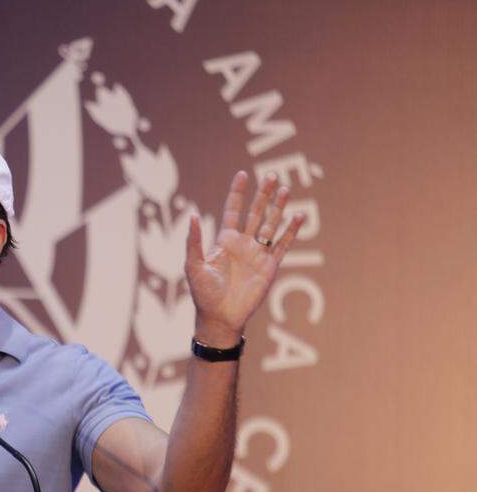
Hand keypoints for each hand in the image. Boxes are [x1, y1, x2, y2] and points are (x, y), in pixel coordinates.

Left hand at [184, 171, 304, 344]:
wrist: (220, 317)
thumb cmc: (203, 293)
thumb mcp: (193, 265)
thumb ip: (193, 241)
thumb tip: (192, 215)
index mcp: (224, 240)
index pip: (233, 210)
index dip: (238, 192)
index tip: (243, 174)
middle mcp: (243, 243)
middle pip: (255, 212)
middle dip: (263, 195)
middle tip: (273, 176)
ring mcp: (258, 253)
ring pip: (271, 224)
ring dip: (278, 208)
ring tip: (286, 190)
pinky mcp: (270, 266)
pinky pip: (283, 245)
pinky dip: (291, 231)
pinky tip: (298, 216)